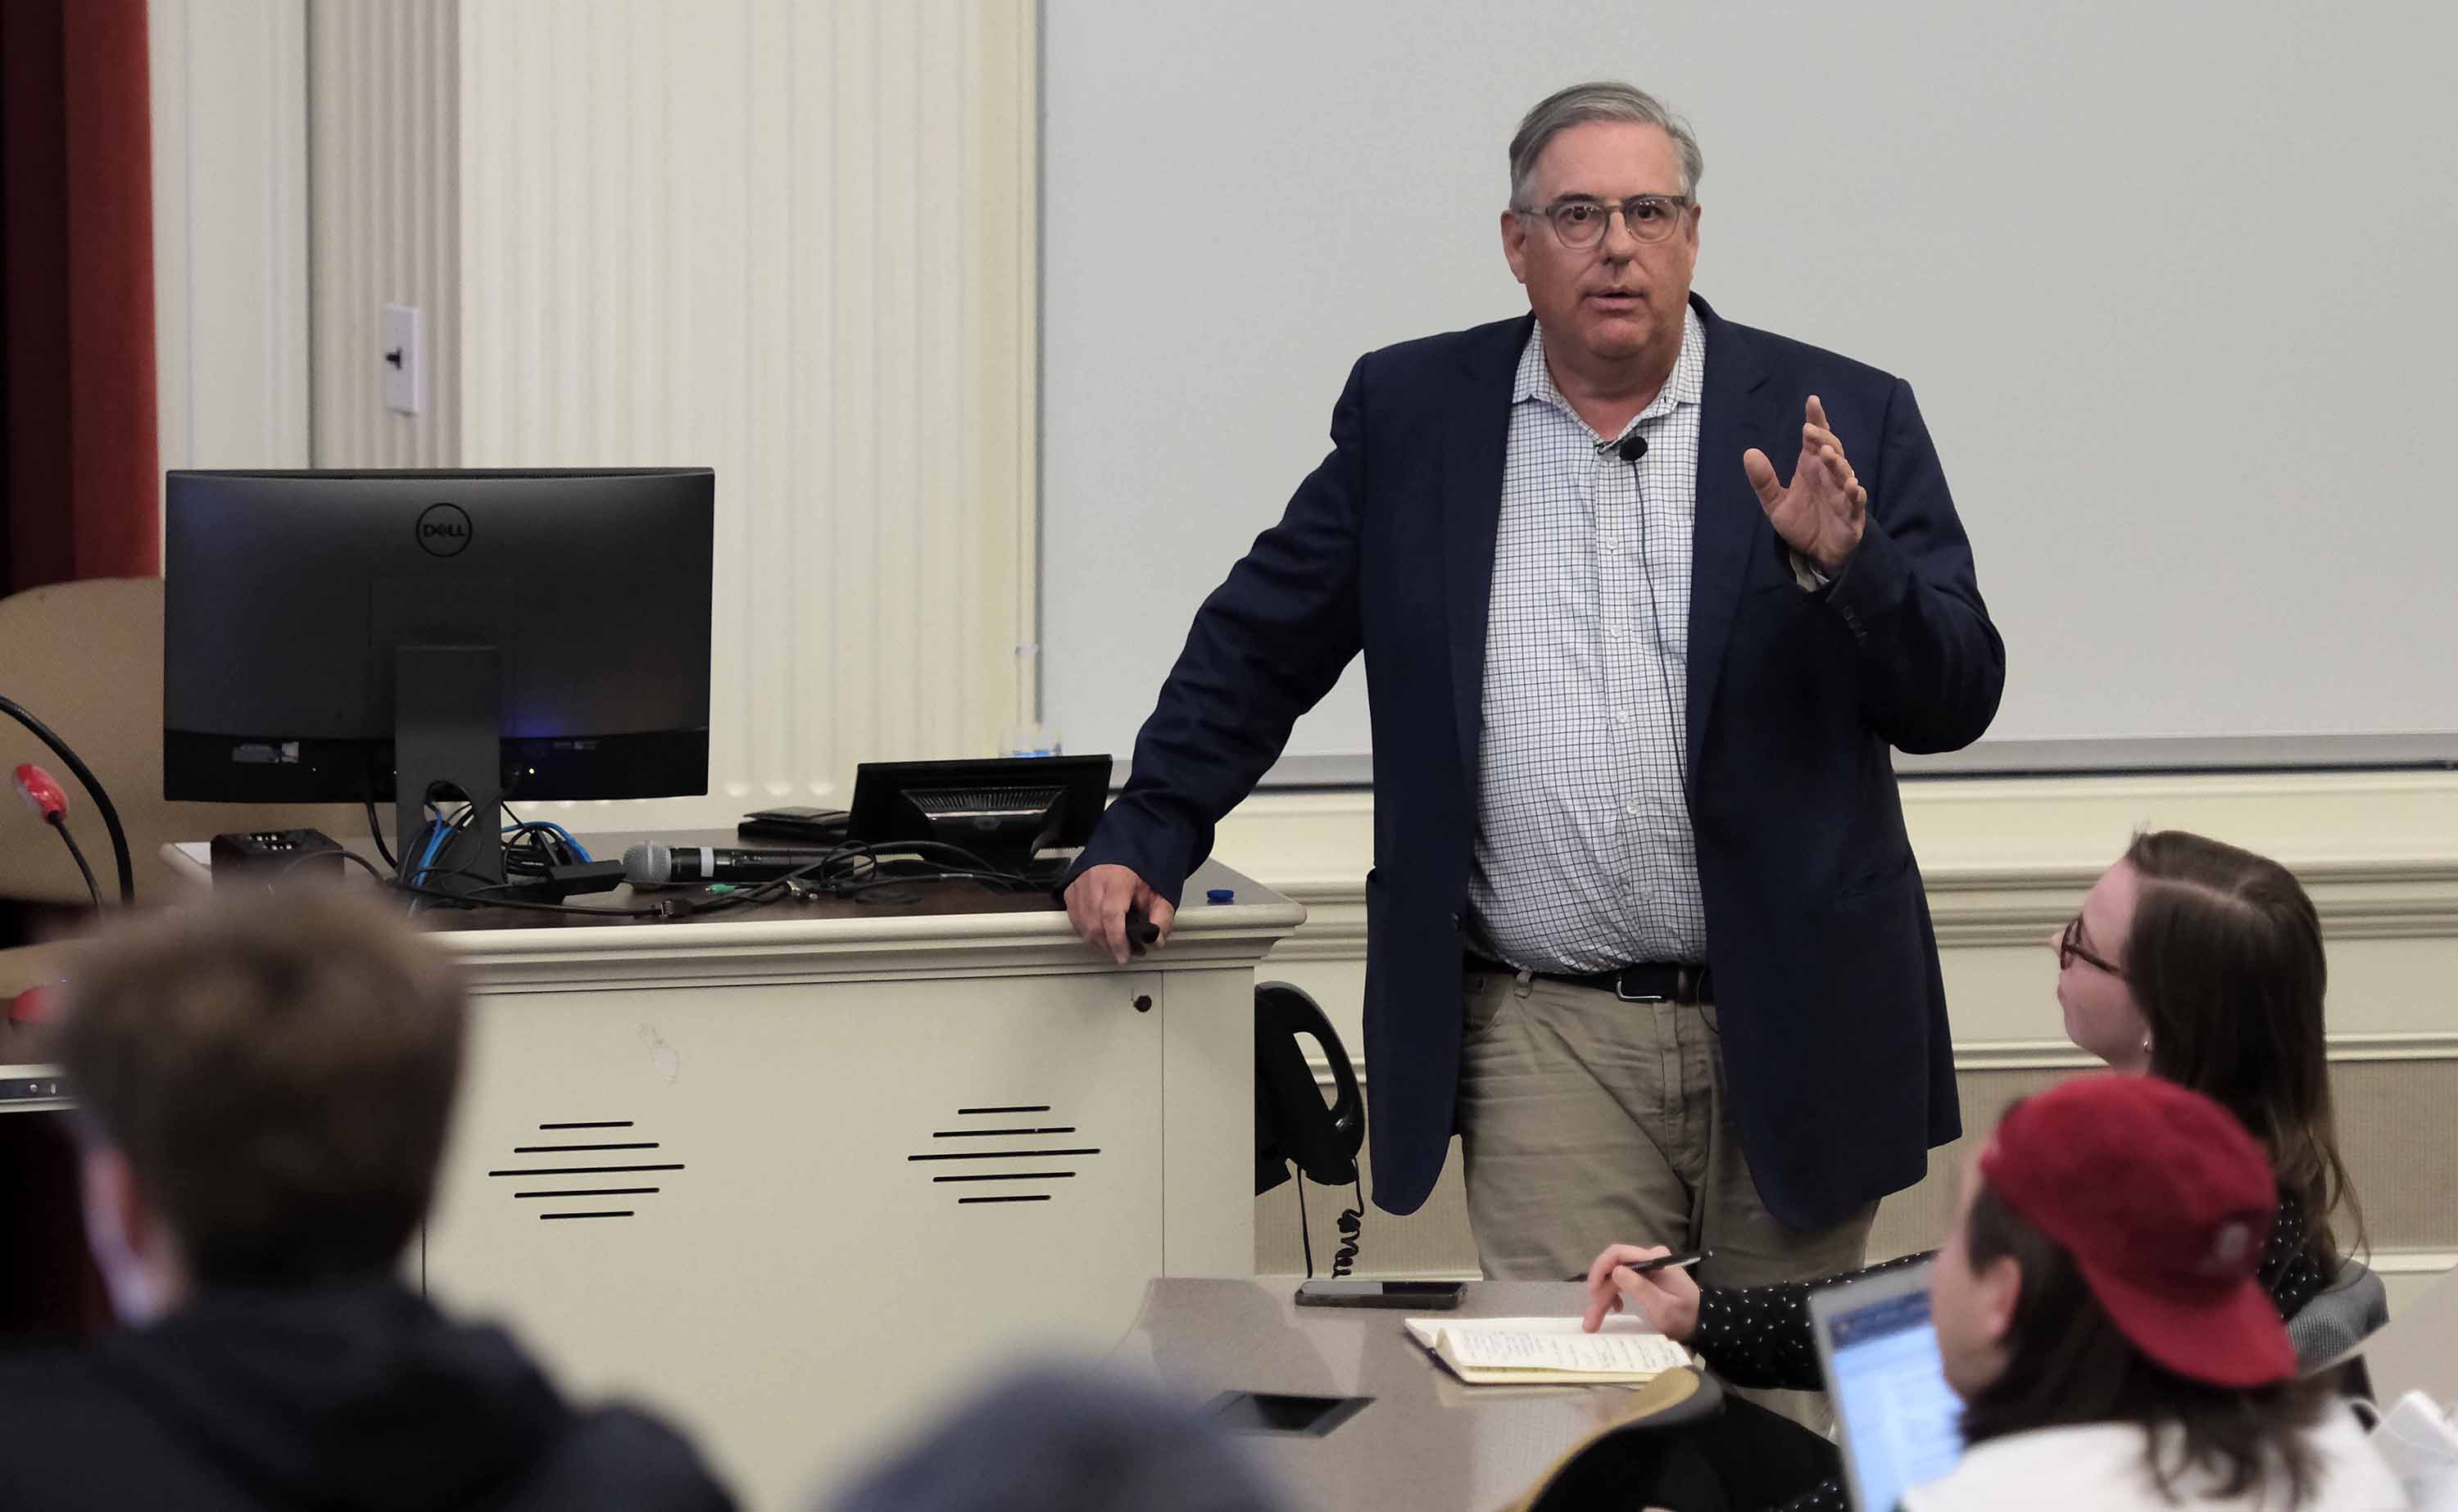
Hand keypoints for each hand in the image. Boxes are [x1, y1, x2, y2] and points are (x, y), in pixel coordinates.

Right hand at [1062, 864, 1175, 965]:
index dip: (1117, 940)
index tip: (1124, 955)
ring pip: (1082, 925)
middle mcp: (1093, 880)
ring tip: (1115, 943)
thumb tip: (1156, 941)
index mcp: (1117, 877)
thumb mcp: (1158, 891)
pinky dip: (1087, 931)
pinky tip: (1101, 932)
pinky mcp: (1071, 891)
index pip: (1111, 914)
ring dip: (1098, 941)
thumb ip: (1162, 916)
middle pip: (1094, 924)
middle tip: (1125, 952)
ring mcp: (1079, 885)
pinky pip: (1074, 920)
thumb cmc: (1139, 872)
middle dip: (1109, 945)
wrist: (1125, 851)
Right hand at [1581, 1242, 1701, 1340]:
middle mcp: (1649, 1258)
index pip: (1618, 1253)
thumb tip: (1615, 1271)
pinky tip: (1616, 1309)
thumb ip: (1640, 1288)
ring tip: (1596, 1321)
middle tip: (1591, 1321)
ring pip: (1615, 1278)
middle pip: (1614, 1270)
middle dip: (1600, 1295)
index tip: (1591, 1291)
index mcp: (1655, 1259)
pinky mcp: (1646, 1277)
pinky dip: (1614, 1296)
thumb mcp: (1662, 1307)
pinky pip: (1623, 1282)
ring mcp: (1647, 1267)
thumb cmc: (1685, 1316)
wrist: (1703, 1323)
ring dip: (1603, 1298)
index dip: (1600, 1269)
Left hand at [1742, 395, 1866, 575]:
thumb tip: (1749, 453)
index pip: (1816, 439)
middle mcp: (1829, 476)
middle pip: (1831, 450)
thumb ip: (1763, 480)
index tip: (1812, 401)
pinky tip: (1852, 486)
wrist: (1817, 553)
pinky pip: (1856, 501)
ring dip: (1837, 462)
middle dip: (1823, 439)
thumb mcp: (1775, 503)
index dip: (1816, 420)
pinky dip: (1855, 493)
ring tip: (1826, 454)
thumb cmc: (1802, 522)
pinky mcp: (1852, 514)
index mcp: (1811, 468)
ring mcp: (1843, 493)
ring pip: (1844, 472)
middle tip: (1809, 431)